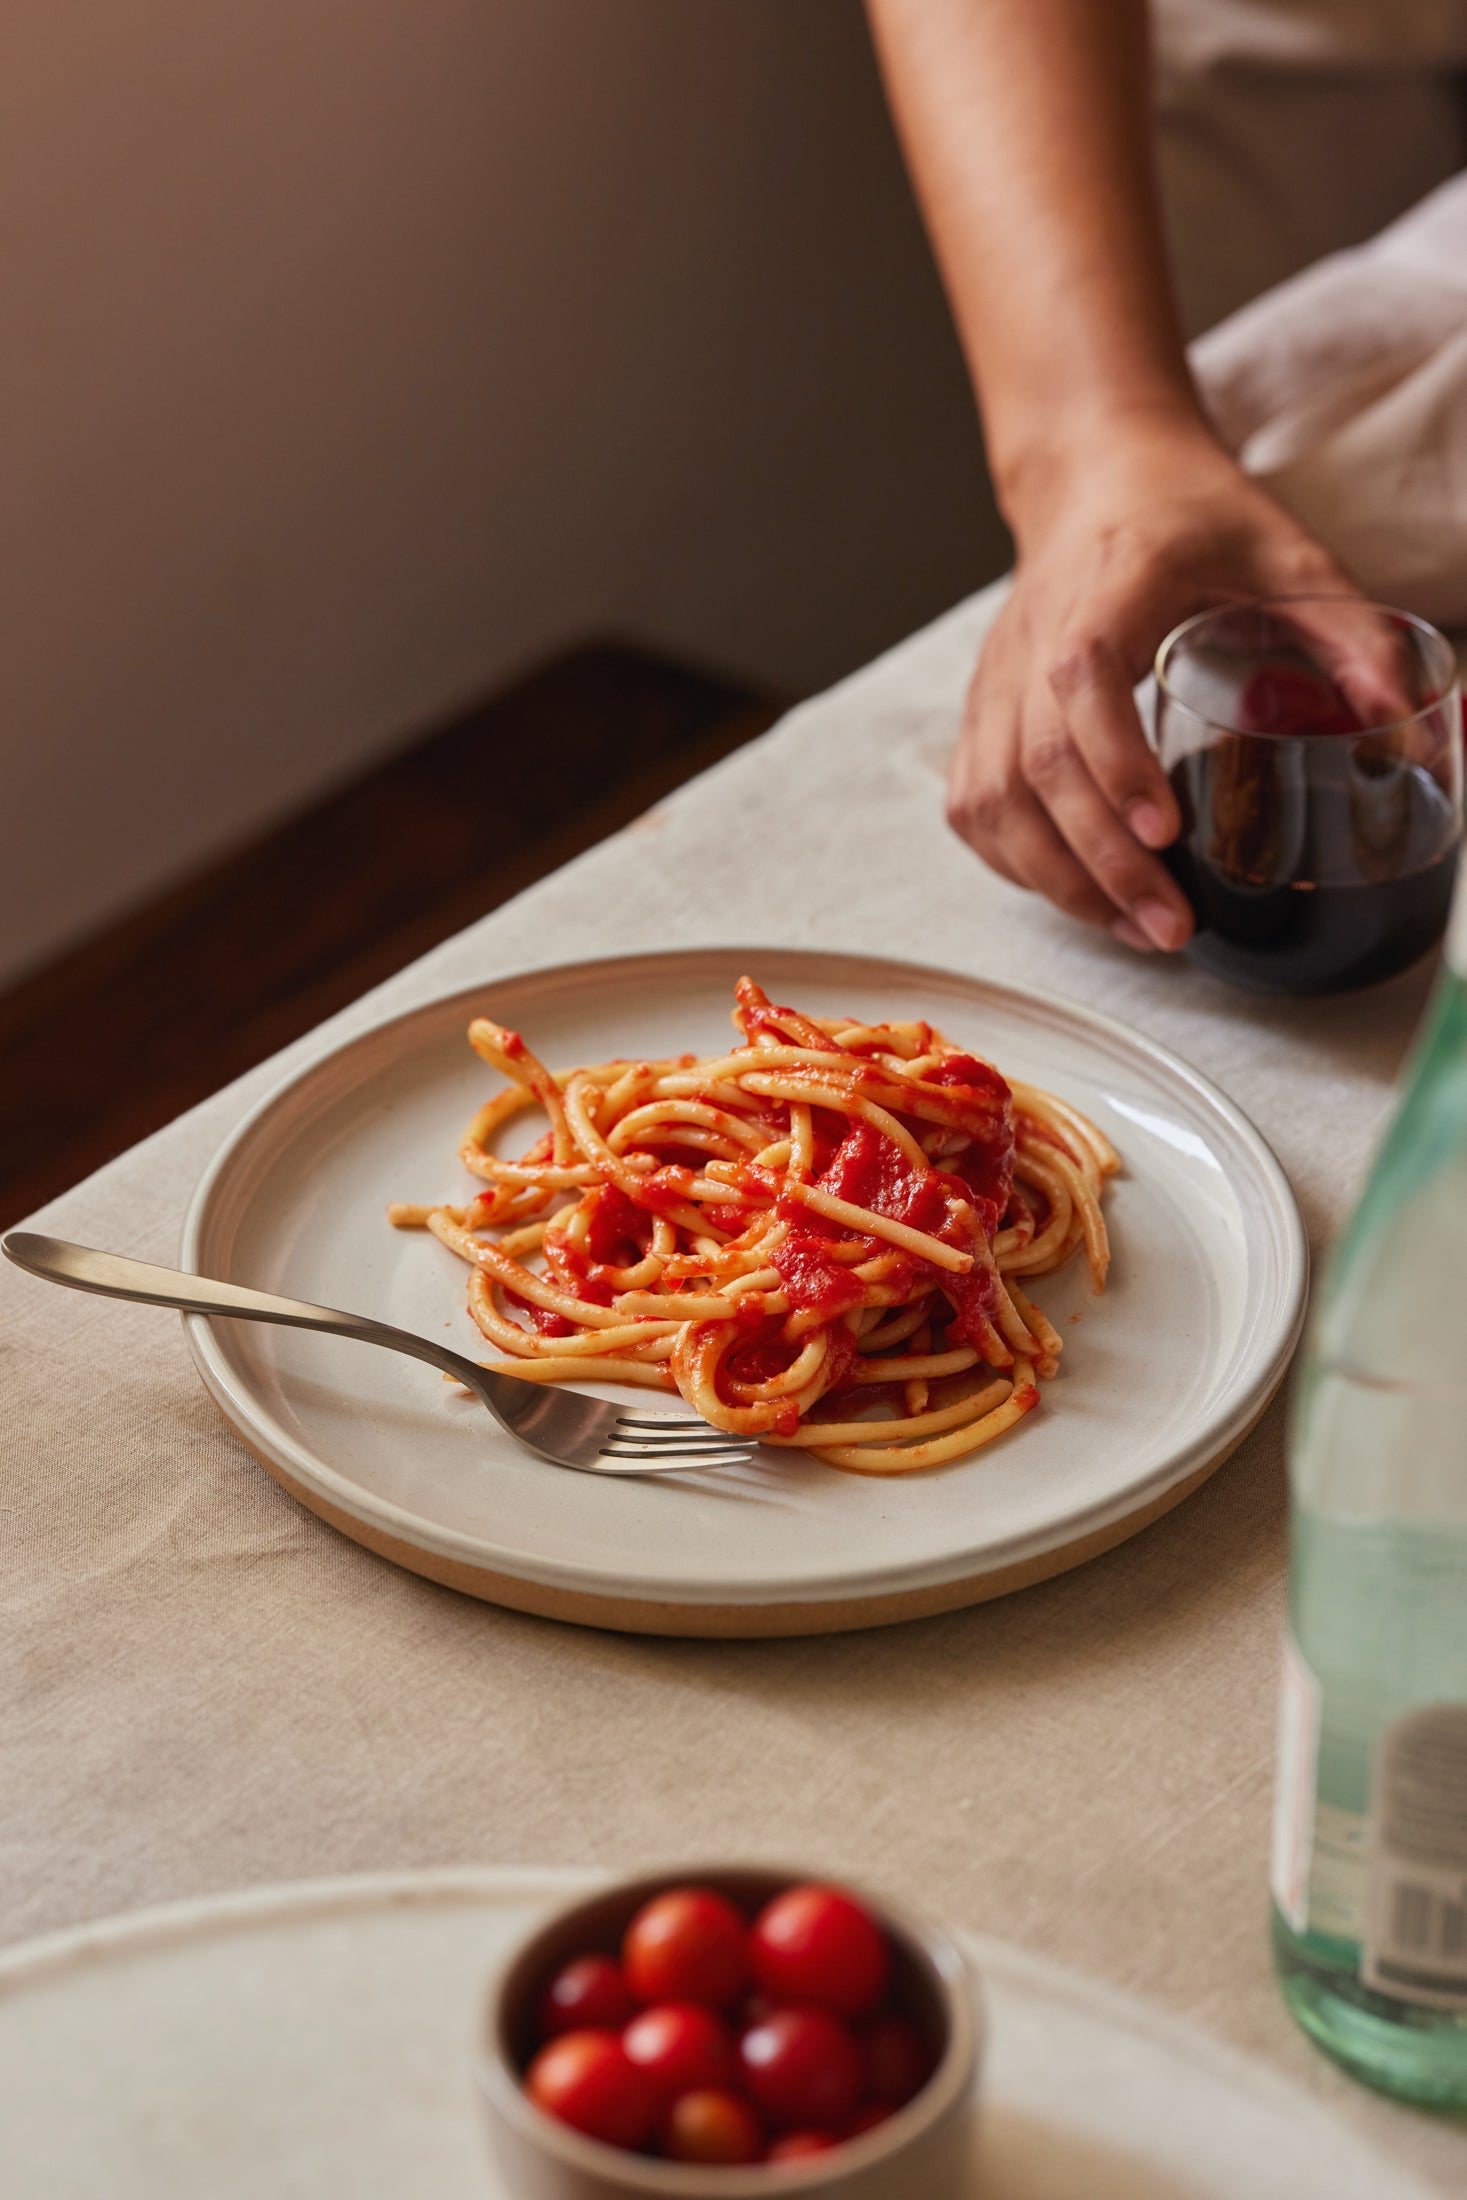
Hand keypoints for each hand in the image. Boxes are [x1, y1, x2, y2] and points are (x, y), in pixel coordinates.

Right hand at [948, 420, 1368, 949]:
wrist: (1097, 477)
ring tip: (1131, 927)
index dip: (1113, 763)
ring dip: (1056, 879)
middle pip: (1033, 767)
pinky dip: (1016, 863)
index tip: (1164, 832)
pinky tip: (1074, 892)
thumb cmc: (1186, 515)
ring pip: (991, 801)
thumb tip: (1406, 730)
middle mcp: (1032, 639)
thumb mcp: (1287, 553)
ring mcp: (995, 681)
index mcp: (1107, 589)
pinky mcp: (980, 713)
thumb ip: (1351, 636)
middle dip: (1100, 862)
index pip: (1079, 681)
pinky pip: (973, 807)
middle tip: (1170, 924)